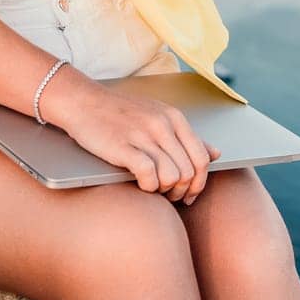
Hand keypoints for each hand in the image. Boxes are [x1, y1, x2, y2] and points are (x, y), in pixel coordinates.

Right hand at [48, 77, 221, 203]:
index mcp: (175, 118)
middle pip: (189, 172)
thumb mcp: (159, 117)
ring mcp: (143, 135)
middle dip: (182, 191)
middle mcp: (163, 125)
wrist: (83, 102)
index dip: (199, 183)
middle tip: (169, 197)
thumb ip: (187, 136)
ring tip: (154, 191)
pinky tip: (141, 185)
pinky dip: (148, 187)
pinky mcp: (123, 146)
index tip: (188, 195)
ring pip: (172, 176)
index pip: (202, 158)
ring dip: (165, 191)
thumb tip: (217, 153)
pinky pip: (149, 175)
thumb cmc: (120, 113)